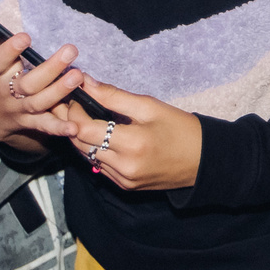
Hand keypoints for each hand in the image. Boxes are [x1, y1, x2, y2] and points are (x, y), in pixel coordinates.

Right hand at [0, 0, 85, 150]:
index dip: (9, 50)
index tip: (25, 37)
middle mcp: (5, 90)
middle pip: (26, 81)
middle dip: (48, 69)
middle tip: (71, 51)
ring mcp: (19, 108)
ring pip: (38, 101)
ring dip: (59, 91)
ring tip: (78, 76)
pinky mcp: (31, 122)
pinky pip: (45, 126)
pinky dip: (59, 127)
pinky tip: (75, 127)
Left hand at [47, 76, 201, 193]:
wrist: (203, 161)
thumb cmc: (180, 128)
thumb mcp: (149, 106)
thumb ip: (113, 96)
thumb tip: (85, 82)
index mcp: (131, 144)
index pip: (84, 129)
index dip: (72, 111)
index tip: (70, 94)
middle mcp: (123, 167)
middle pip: (80, 144)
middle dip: (70, 122)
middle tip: (66, 102)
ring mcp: (123, 180)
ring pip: (86, 157)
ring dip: (79, 137)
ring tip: (77, 115)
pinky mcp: (125, 186)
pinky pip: (99, 166)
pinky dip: (93, 150)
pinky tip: (95, 134)